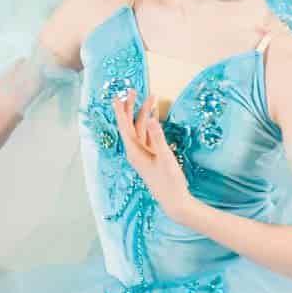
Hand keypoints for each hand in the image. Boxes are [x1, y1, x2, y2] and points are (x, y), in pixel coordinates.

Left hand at [112, 91, 193, 217]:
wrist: (175, 201)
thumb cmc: (169, 181)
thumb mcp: (165, 158)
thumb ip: (158, 137)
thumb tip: (150, 118)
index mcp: (134, 152)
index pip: (124, 127)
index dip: (120, 111)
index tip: (116, 97)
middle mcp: (135, 152)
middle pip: (130, 125)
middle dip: (131, 108)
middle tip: (133, 91)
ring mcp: (143, 154)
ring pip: (140, 129)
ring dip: (144, 114)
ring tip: (151, 98)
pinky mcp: (151, 156)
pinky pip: (148, 136)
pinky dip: (151, 124)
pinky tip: (155, 116)